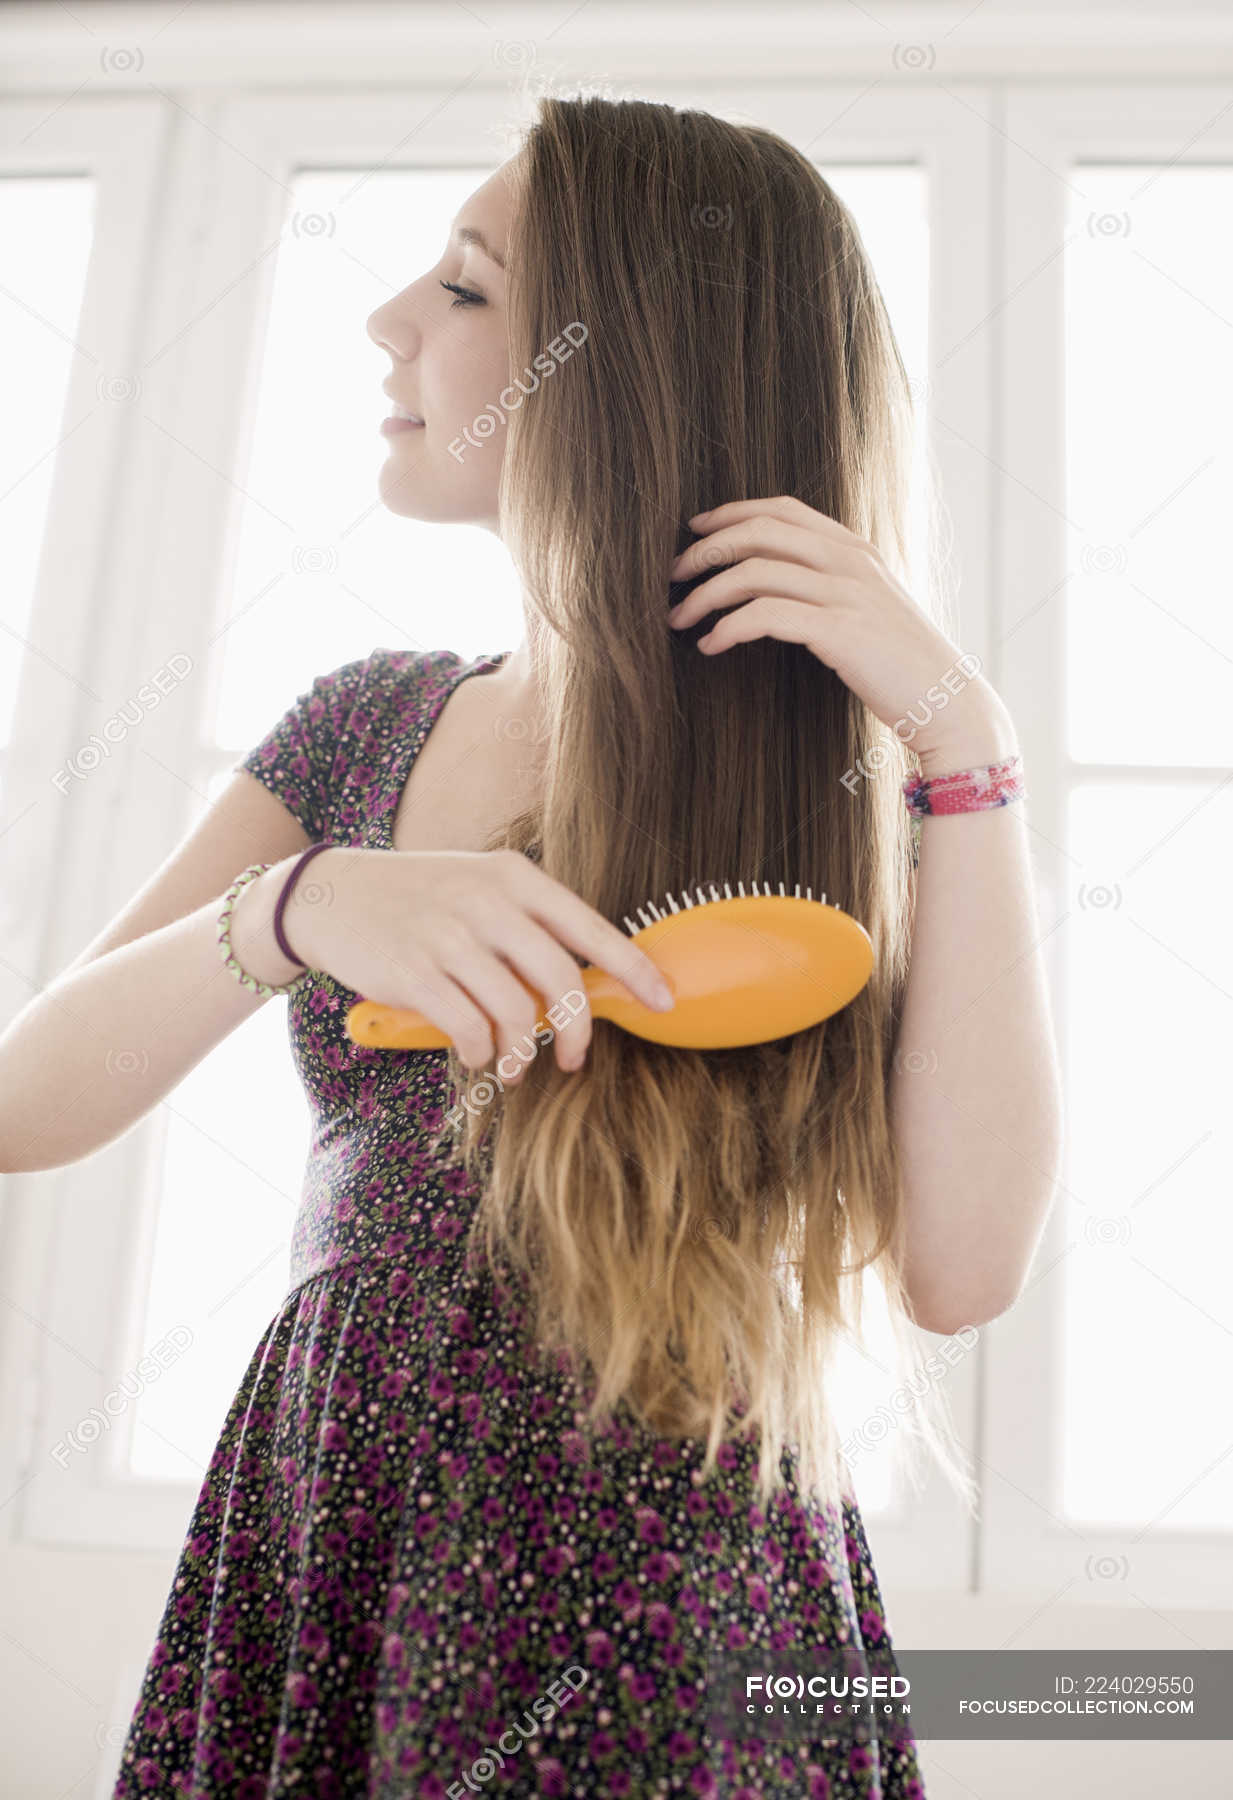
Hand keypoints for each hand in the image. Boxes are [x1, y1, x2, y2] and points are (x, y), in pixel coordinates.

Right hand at [289, 847, 674, 1081]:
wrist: (331, 895)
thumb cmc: (420, 899)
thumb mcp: (479, 887)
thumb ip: (529, 925)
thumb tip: (587, 982)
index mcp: (513, 877)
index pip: (590, 926)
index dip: (634, 969)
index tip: (664, 1001)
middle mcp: (486, 902)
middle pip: (561, 978)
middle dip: (579, 1031)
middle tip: (576, 1059)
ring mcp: (448, 936)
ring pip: (516, 1013)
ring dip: (523, 1052)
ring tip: (515, 1065)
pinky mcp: (414, 974)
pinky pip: (470, 1030)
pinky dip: (481, 1053)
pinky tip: (476, 1054)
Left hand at [667, 494, 1011, 764]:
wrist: (949, 703)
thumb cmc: (903, 667)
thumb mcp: (870, 611)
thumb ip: (834, 588)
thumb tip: (781, 587)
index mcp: (856, 549)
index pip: (782, 509)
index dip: (731, 514)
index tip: (695, 532)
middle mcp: (851, 561)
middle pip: (759, 532)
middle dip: (705, 550)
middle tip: (672, 577)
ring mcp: (847, 593)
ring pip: (755, 572)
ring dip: (705, 594)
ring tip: (680, 619)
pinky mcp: (840, 631)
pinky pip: (766, 615)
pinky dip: (728, 627)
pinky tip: (711, 645)